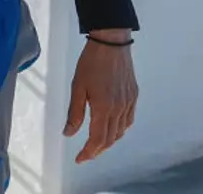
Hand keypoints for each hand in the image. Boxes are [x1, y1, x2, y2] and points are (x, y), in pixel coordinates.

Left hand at [64, 31, 138, 163]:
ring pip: (120, 132)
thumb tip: (69, 133)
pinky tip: (111, 128)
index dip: (88, 152)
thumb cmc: (90, 63)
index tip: (79, 159)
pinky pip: (128, 120)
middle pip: (110, 139)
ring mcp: (129, 103)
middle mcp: (119, 109)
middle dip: (97, 150)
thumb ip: (74, 112)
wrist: (111, 44)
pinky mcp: (133, 96)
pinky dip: (119, 130)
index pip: (97, 139)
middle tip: (85, 155)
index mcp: (104, 108)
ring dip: (108, 141)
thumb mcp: (77, 87)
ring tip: (96, 144)